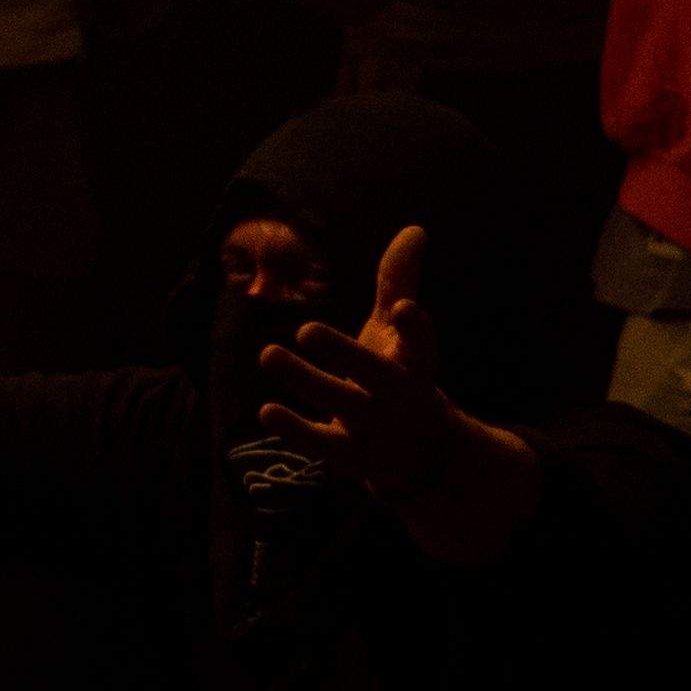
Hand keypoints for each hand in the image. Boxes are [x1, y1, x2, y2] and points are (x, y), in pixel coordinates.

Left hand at [259, 227, 543, 568]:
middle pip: (374, 375)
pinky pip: (320, 444)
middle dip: (344, 354)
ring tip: (270, 353)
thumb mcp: (402, 336)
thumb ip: (400, 283)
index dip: (414, 329)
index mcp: (416, 365)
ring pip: (340, 404)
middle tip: (307, 329)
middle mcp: (399, 398)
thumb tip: (415, 229)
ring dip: (305, 381)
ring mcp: (374, 429)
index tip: (402, 309)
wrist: (424, 461)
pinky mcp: (349, 456)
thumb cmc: (404, 379)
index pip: (422, 346)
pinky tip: (267, 410)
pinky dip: (294, 431)